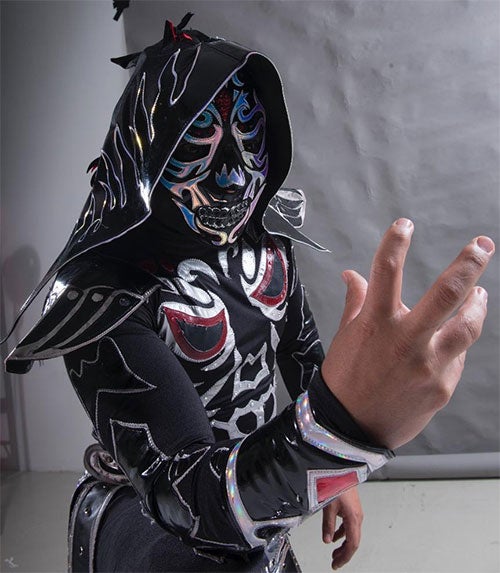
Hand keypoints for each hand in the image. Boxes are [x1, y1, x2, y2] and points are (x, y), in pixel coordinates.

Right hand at [322, 219, 493, 448]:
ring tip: (479, 296)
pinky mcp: (442, 386)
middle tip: (482, 246)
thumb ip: (357, 301)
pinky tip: (447, 345)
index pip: (387, 270)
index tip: (405, 225)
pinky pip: (456, 357)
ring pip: (467, 326)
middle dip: (469, 264)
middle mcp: (405, 340)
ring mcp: (428, 364)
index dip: (396, 241)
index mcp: (376, 322)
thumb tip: (351, 274)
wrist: (351, 426)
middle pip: (446, 293)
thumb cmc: (345, 379)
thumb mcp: (346, 336)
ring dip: (477, 306)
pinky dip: (454, 346)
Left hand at [322, 487, 362, 569]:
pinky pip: (349, 525)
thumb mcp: (329, 506)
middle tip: (335, 562)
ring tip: (334, 552)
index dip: (345, 557)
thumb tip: (327, 539)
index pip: (352, 544)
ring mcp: (355, 512)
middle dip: (344, 553)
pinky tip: (335, 536)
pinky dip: (342, 533)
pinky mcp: (352, 507)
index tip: (336, 564)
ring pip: (352, 534)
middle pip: (353, 541)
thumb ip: (328, 524)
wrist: (342, 468)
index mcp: (354, 518)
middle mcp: (357, 516)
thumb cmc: (337, 482)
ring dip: (343, 544)